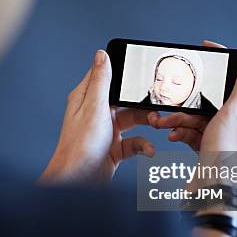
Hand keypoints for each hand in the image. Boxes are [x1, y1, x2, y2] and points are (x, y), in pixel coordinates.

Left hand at [40, 50, 154, 184]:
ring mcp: (106, 131)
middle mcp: (96, 113)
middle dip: (143, 103)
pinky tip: (149, 149)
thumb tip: (102, 54)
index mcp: (87, 98)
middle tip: (158, 105)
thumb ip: (101, 81)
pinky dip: (144, 145)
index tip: (142, 72)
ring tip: (158, 124)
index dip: (124, 73)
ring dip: (147, 122)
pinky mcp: (114, 149)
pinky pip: (134, 142)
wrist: (78, 182)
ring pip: (133, 120)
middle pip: (126, 100)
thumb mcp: (94, 107)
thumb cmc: (80, 146)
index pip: (106, 77)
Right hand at [148, 40, 236, 152]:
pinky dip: (184, 132)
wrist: (212, 191)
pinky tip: (174, 134)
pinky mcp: (214, 144)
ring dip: (183, 119)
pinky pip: (197, 130)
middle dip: (194, 102)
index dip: (228, 64)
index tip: (210, 51)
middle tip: (180, 97)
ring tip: (167, 122)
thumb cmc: (227, 158)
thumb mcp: (233, 114)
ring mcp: (229, 134)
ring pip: (203, 115)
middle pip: (218, 99)